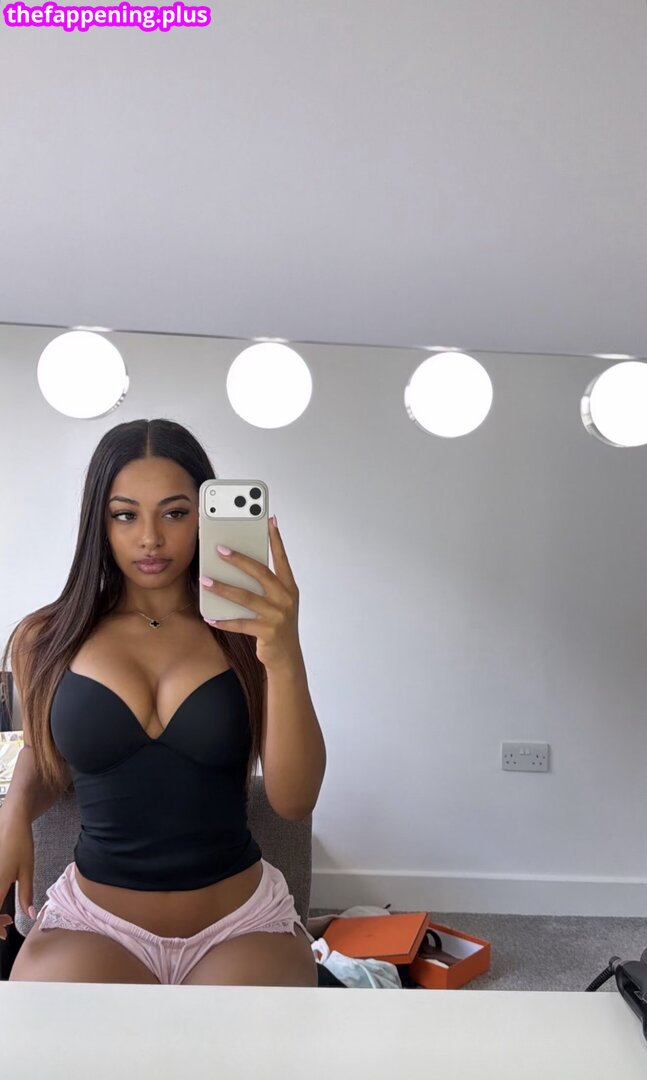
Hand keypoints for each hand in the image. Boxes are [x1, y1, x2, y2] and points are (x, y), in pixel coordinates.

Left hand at [199, 516, 300, 670]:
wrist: (287, 656)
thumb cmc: (278, 624)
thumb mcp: (278, 602)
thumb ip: (266, 585)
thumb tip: (240, 565)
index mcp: (290, 587)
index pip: (281, 558)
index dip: (276, 539)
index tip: (269, 520)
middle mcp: (286, 599)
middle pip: (261, 573)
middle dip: (239, 560)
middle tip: (220, 549)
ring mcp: (278, 616)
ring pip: (246, 597)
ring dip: (223, 588)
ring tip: (205, 581)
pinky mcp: (267, 632)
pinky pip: (240, 623)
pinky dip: (223, 620)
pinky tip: (210, 616)